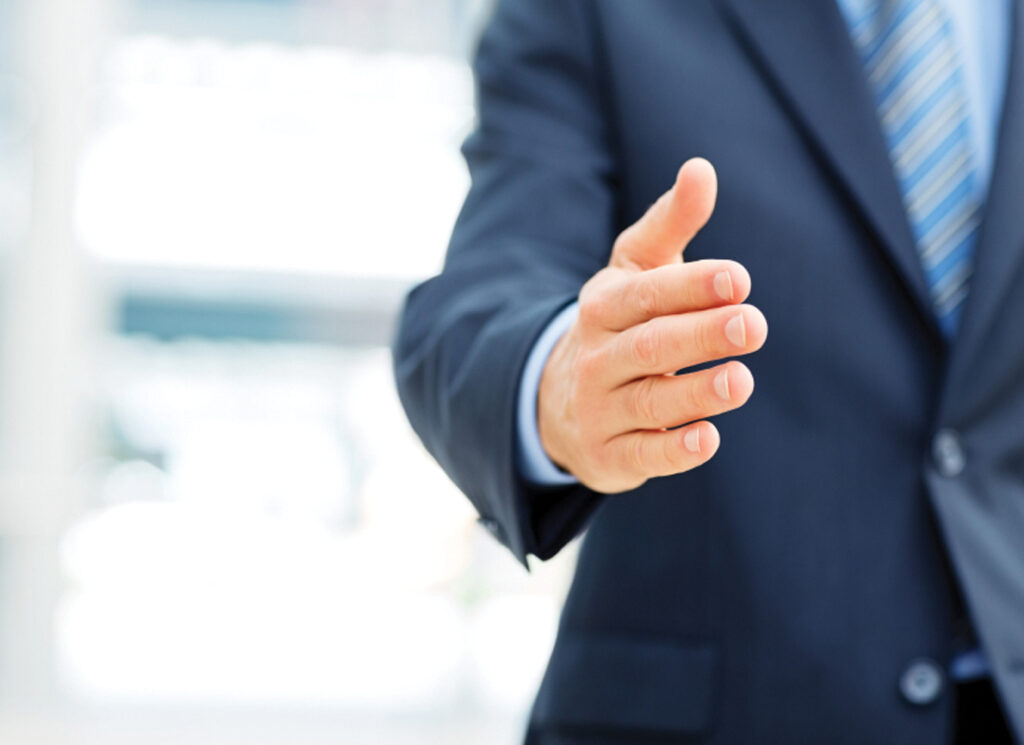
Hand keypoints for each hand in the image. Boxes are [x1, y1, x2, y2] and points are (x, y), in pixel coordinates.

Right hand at [537, 158, 766, 492]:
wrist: (562, 402)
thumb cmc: (622, 325)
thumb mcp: (635, 272)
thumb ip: (670, 223)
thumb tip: (701, 168)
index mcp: (604, 306)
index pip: (646, 294)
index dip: (690, 286)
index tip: (738, 279)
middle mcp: (598, 357)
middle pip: (650, 345)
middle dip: (700, 335)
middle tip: (752, 325)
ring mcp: (600, 409)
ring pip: (650, 401)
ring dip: (696, 392)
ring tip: (741, 380)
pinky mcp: (611, 457)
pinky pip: (642, 456)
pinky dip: (674, 451)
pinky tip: (709, 439)